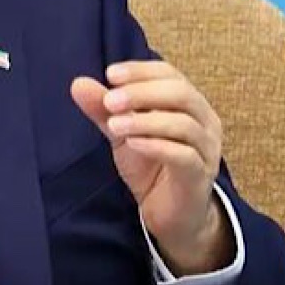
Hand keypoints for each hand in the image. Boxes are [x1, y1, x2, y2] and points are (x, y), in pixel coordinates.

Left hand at [71, 61, 232, 275]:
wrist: (169, 213)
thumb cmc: (151, 166)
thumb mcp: (121, 133)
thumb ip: (103, 110)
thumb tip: (78, 83)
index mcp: (188, 103)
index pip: (169, 74)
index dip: (141, 71)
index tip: (110, 74)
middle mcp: (204, 121)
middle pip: (181, 93)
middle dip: (142, 93)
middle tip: (110, 101)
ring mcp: (206, 149)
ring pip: (184, 124)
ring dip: (145, 121)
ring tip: (114, 125)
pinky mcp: (200, 176)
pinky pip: (185, 156)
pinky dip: (157, 146)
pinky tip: (133, 144)